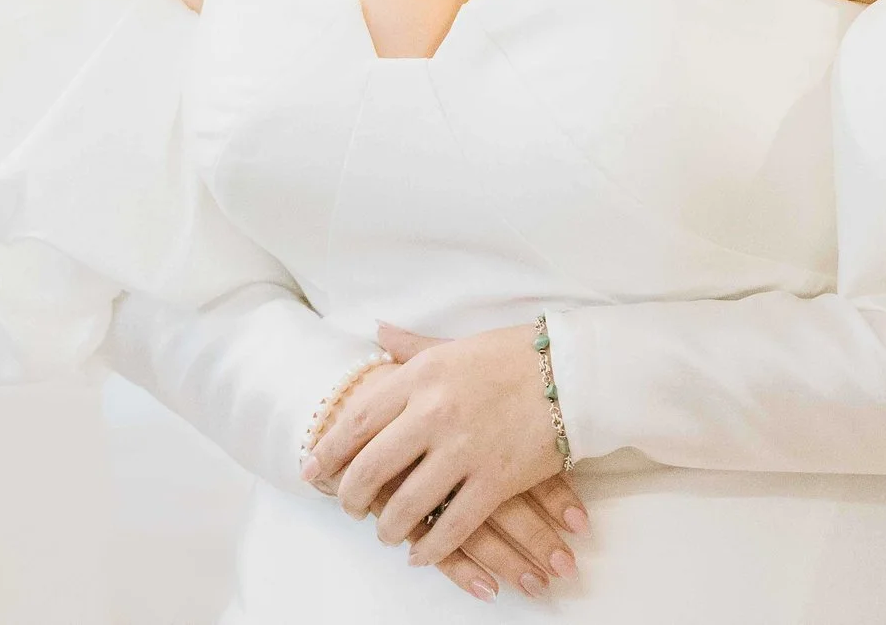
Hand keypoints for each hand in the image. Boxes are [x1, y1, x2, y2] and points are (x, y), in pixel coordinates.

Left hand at [304, 323, 580, 585]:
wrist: (573, 371)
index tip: (312, 469)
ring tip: (386, 534)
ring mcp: (464, 449)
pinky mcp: (496, 480)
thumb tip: (378, 332)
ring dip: (390, 527)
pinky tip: (421, 554)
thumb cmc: (511, 356)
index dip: (329, 450)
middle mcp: (433, 413)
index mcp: (420, 376)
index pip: (357, 420)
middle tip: (348, 507)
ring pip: (408, 503)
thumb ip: (411, 346)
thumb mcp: (453, 345)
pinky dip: (432, 547)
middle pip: (372, 466)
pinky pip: (453, 526)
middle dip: (352, 495)